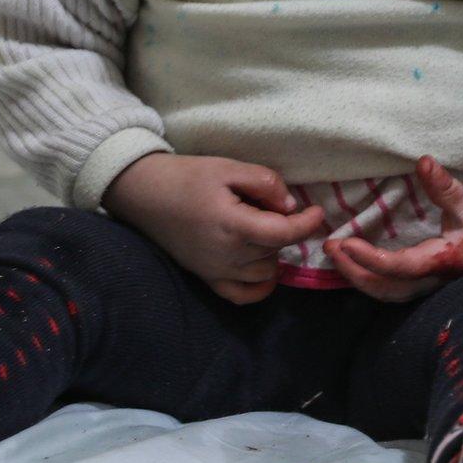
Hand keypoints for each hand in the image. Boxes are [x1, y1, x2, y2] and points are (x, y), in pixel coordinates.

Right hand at [102, 152, 326, 304]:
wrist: (145, 194)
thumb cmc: (187, 176)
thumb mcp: (229, 167)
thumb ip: (265, 183)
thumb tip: (290, 207)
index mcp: (233, 226)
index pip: (283, 234)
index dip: (307, 224)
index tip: (317, 211)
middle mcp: (227, 255)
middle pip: (276, 251)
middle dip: (284, 230)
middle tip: (267, 207)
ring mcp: (215, 271)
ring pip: (265, 272)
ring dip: (272, 252)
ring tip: (258, 228)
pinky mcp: (206, 278)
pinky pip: (243, 295)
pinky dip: (260, 286)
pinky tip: (264, 265)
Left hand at [323, 156, 462, 301]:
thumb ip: (445, 186)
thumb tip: (423, 161)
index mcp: (440, 262)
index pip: (398, 267)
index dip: (369, 258)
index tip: (345, 243)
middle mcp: (431, 282)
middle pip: (384, 288)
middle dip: (353, 271)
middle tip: (330, 248)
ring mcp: (428, 288)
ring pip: (386, 293)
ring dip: (359, 277)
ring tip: (337, 255)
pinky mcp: (426, 285)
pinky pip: (393, 288)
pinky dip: (371, 278)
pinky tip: (357, 263)